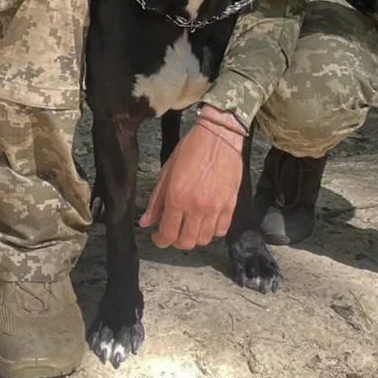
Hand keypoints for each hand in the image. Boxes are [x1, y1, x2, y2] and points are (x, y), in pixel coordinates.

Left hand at [139, 106, 245, 249]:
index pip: (167, 234)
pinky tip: (206, 221)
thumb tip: (146, 221)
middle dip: (176, 241)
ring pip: (204, 239)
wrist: (219, 136)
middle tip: (173, 231)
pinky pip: (221, 230)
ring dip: (194, 236)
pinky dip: (212, 231)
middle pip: (186, 242)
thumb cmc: (192, 148)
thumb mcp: (167, 171)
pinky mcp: (230, 205)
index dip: (160, 241)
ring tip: (189, 225)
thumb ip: (156, 200)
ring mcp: (216, 208)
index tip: (158, 237)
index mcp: (177, 197)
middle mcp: (197, 207)